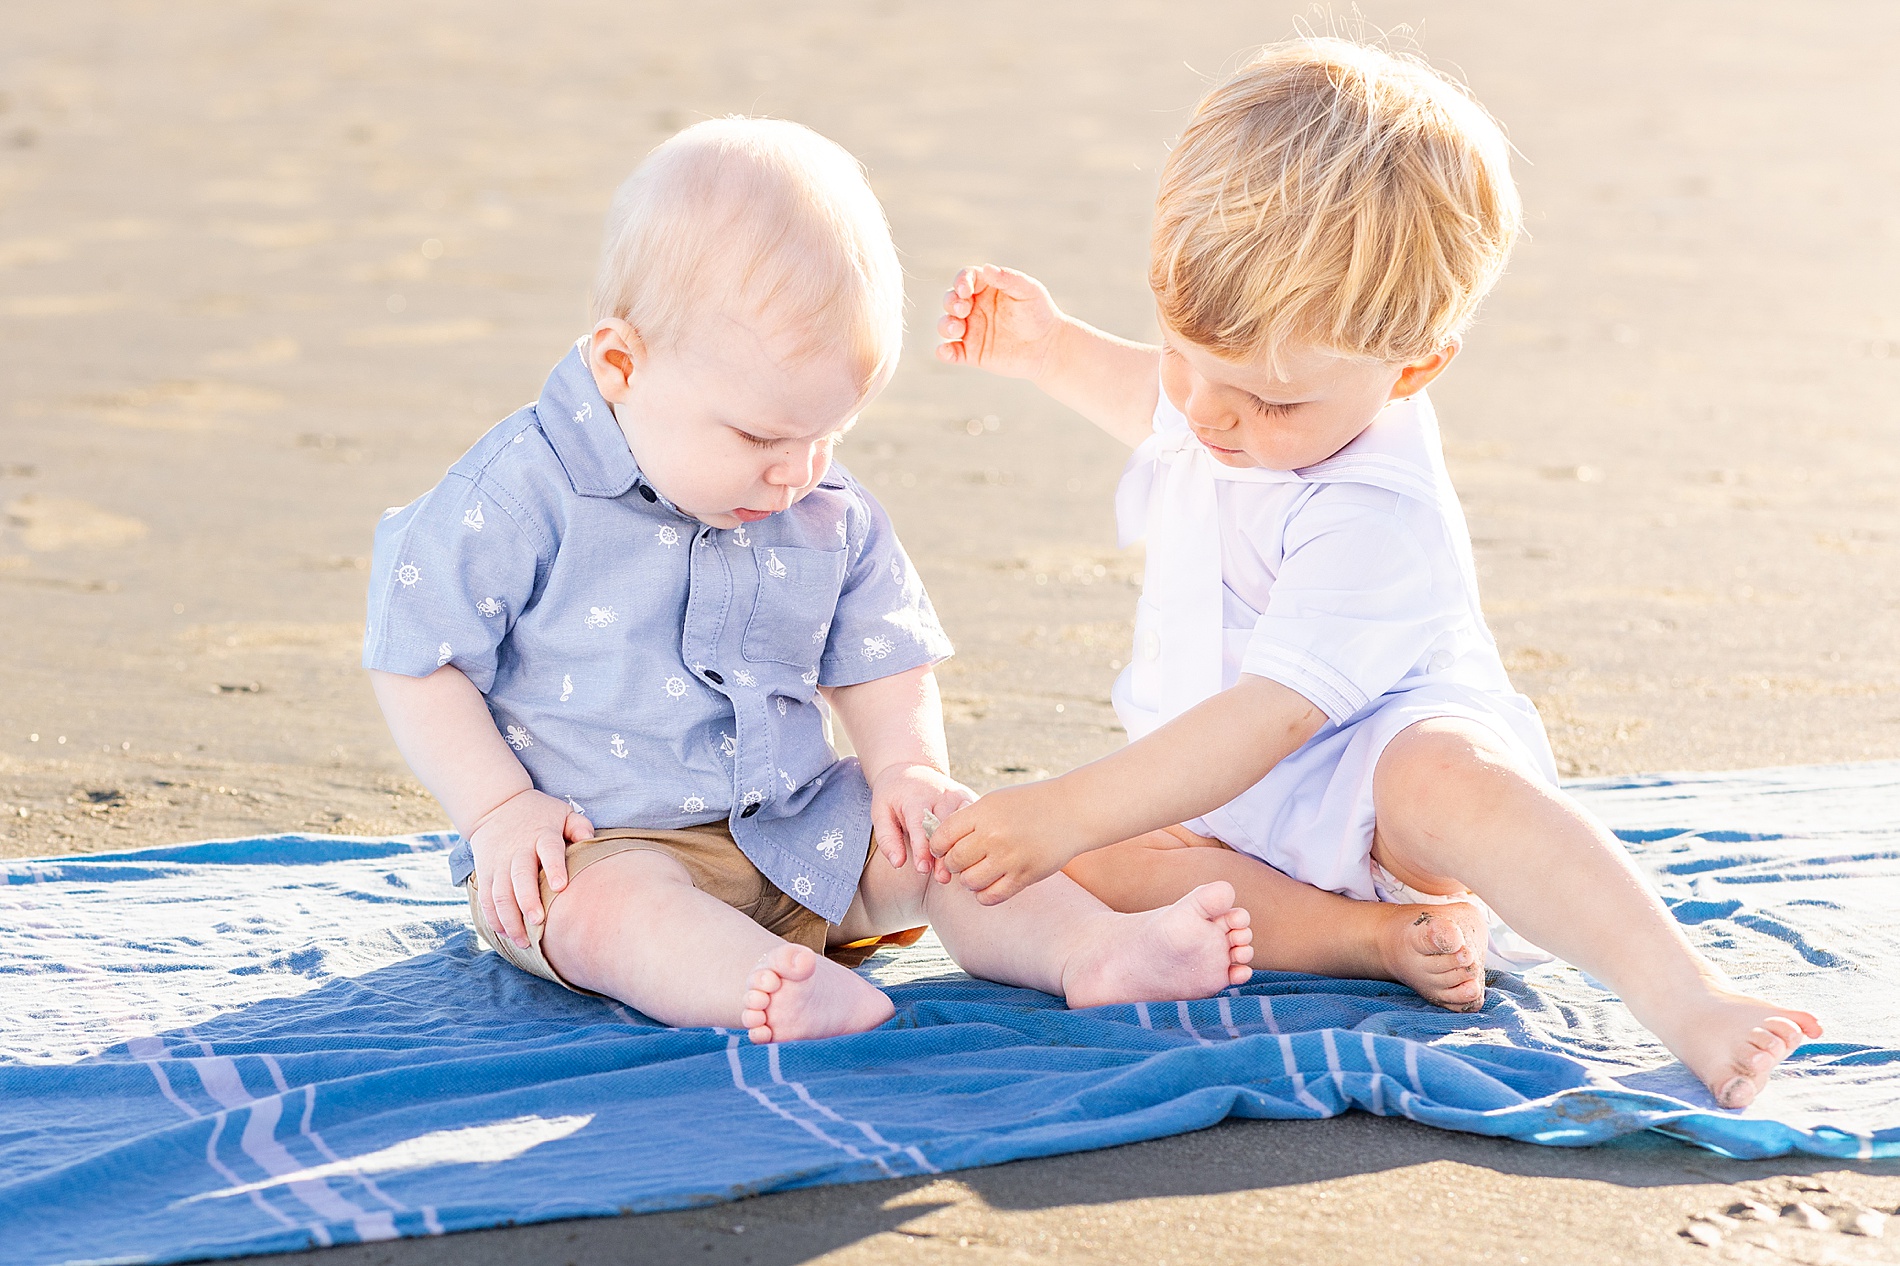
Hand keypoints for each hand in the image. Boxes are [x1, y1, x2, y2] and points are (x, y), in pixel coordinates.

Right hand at [467, 788, 593, 947]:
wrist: (495, 806)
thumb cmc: (539, 815)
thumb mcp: (561, 812)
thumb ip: (578, 826)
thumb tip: (589, 839)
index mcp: (541, 834)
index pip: (549, 850)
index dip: (554, 867)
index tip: (560, 887)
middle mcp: (517, 850)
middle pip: (520, 877)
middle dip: (527, 901)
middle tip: (538, 922)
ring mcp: (498, 863)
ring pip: (499, 894)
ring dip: (510, 919)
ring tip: (523, 941)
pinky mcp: (484, 873)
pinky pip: (486, 899)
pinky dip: (493, 918)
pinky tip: (505, 933)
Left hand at [869, 763, 975, 872]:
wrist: (911, 769)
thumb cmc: (894, 796)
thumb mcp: (880, 812)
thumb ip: (887, 839)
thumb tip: (898, 863)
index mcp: (916, 798)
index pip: (920, 825)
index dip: (921, 848)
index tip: (923, 869)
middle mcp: (940, 795)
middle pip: (945, 828)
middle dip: (944, 853)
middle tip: (943, 878)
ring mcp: (957, 796)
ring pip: (964, 826)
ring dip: (961, 849)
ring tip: (959, 872)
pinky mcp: (970, 798)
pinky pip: (975, 820)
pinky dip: (974, 838)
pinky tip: (972, 858)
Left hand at [928, 780, 1089, 904]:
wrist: (1072, 811)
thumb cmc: (1030, 804)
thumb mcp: (995, 801)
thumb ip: (968, 819)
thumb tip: (939, 842)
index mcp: (982, 813)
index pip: (942, 837)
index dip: (937, 845)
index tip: (944, 847)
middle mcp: (993, 836)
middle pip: (953, 861)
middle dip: (953, 864)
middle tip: (963, 860)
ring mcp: (1009, 858)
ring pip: (969, 882)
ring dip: (968, 880)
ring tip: (978, 871)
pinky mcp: (1025, 876)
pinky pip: (991, 896)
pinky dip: (984, 895)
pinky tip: (989, 884)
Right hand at [935, 264, 1064, 379]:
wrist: (1049, 347)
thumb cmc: (1040, 314)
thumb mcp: (1028, 291)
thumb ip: (1008, 278)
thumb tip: (986, 267)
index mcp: (986, 288)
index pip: (965, 279)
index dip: (961, 282)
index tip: (966, 290)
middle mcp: (974, 308)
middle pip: (950, 300)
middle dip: (951, 302)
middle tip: (963, 309)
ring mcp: (971, 331)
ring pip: (946, 325)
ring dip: (945, 325)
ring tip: (957, 328)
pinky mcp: (972, 353)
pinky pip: (951, 352)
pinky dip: (944, 352)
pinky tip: (945, 352)